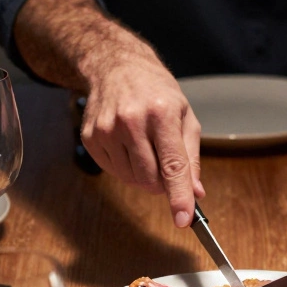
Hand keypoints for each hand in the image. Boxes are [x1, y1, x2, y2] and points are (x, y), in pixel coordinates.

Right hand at [81, 51, 203, 226]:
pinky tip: (128, 145)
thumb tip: (196, 193)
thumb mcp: (184, 116)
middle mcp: (131, 120)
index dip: (178, 196)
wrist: (116, 67)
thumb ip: (191, 158)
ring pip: (131, 178)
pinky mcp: (91, 137)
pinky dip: (126, 168)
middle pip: (150, 178)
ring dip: (143, 176)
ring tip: (146, 148)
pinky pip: (114, 171)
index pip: (172, 165)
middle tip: (165, 168)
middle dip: (162, 184)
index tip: (183, 219)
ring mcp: (107, 129)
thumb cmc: (156, 92)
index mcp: (161, 112)